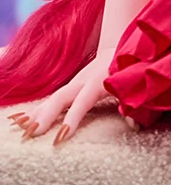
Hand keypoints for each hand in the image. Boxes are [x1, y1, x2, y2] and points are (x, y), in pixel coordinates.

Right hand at [7, 47, 137, 143]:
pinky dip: (37, 110)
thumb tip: (134, 124)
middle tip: (33, 133)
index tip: (61, 136)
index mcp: (98, 81)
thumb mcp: (133, 84)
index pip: (83, 101)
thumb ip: (133, 104)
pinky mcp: (70, 87)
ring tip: (22, 129)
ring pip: (53, 98)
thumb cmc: (128, 70)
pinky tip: (22, 121)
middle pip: (61, 97)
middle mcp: (83, 81)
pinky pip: (51, 100)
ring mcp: (74, 82)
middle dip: (47, 115)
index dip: (72, 118)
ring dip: (37, 114)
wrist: (120, 48)